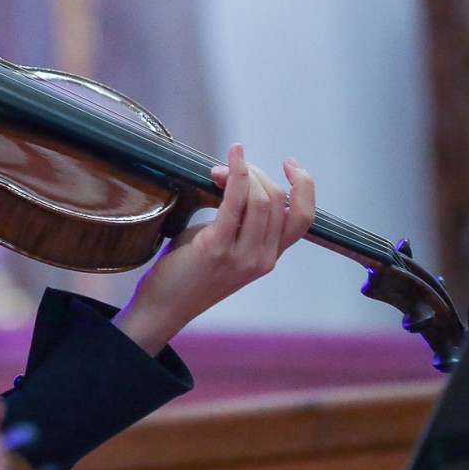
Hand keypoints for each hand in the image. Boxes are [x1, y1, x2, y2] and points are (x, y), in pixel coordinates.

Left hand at [115, 143, 313, 352]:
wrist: (164, 307)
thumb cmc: (188, 272)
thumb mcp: (223, 245)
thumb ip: (237, 221)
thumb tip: (233, 180)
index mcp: (269, 256)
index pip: (303, 218)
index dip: (304, 186)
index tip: (290, 163)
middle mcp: (263, 258)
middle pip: (277, 201)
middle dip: (256, 172)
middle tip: (229, 165)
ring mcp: (243, 256)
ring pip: (260, 200)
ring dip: (242, 173)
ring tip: (219, 168)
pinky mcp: (217, 249)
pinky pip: (233, 204)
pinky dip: (234, 175)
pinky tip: (225, 162)